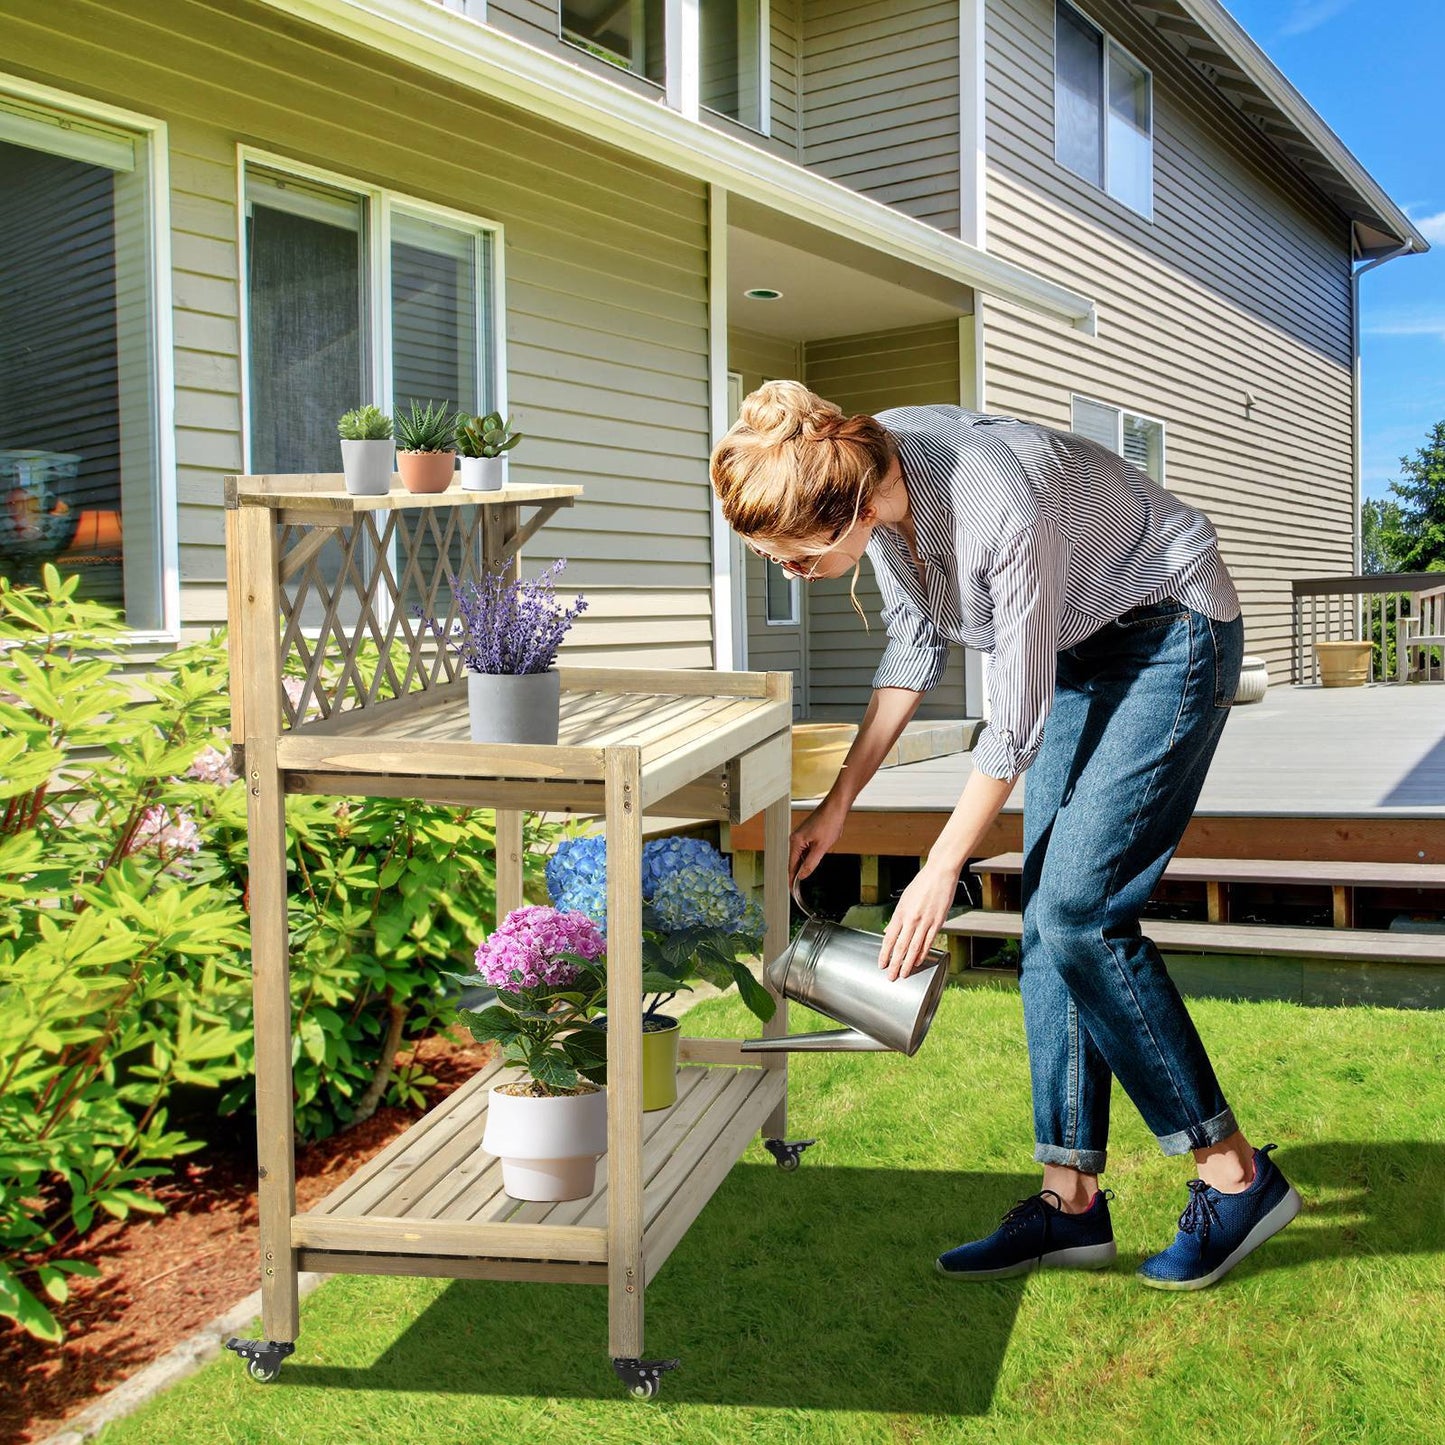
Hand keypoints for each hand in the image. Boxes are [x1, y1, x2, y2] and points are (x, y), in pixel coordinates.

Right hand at [789, 797, 845, 887]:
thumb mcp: (822, 847)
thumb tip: (803, 874)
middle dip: (797, 872)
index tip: (791, 889)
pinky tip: (816, 857)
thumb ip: (811, 863)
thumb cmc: (829, 822)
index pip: (791, 865)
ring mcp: (800, 835)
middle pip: (794, 861)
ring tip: (809, 871)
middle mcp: (795, 838)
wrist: (835, 807)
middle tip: (798, 887)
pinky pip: (804, 849)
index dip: (791, 879)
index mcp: (796, 842)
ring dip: (805, 863)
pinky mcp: (806, 833)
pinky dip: (808, 856)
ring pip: (800, 855)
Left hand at [879, 861, 959, 980]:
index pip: (889, 938)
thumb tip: (888, 932)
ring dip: (908, 963)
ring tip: (903, 974)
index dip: (884, 953)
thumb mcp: (904, 899)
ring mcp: (925, 921)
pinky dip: (922, 954)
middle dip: (894, 964)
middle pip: (900, 946)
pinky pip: (928, 942)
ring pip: (914, 948)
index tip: (881, 964)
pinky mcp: (938, 922)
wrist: (939, 873)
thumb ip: (897, 918)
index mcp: (900, 912)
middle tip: (890, 977)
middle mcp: (911, 919)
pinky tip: (918, 962)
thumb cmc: (921, 885)